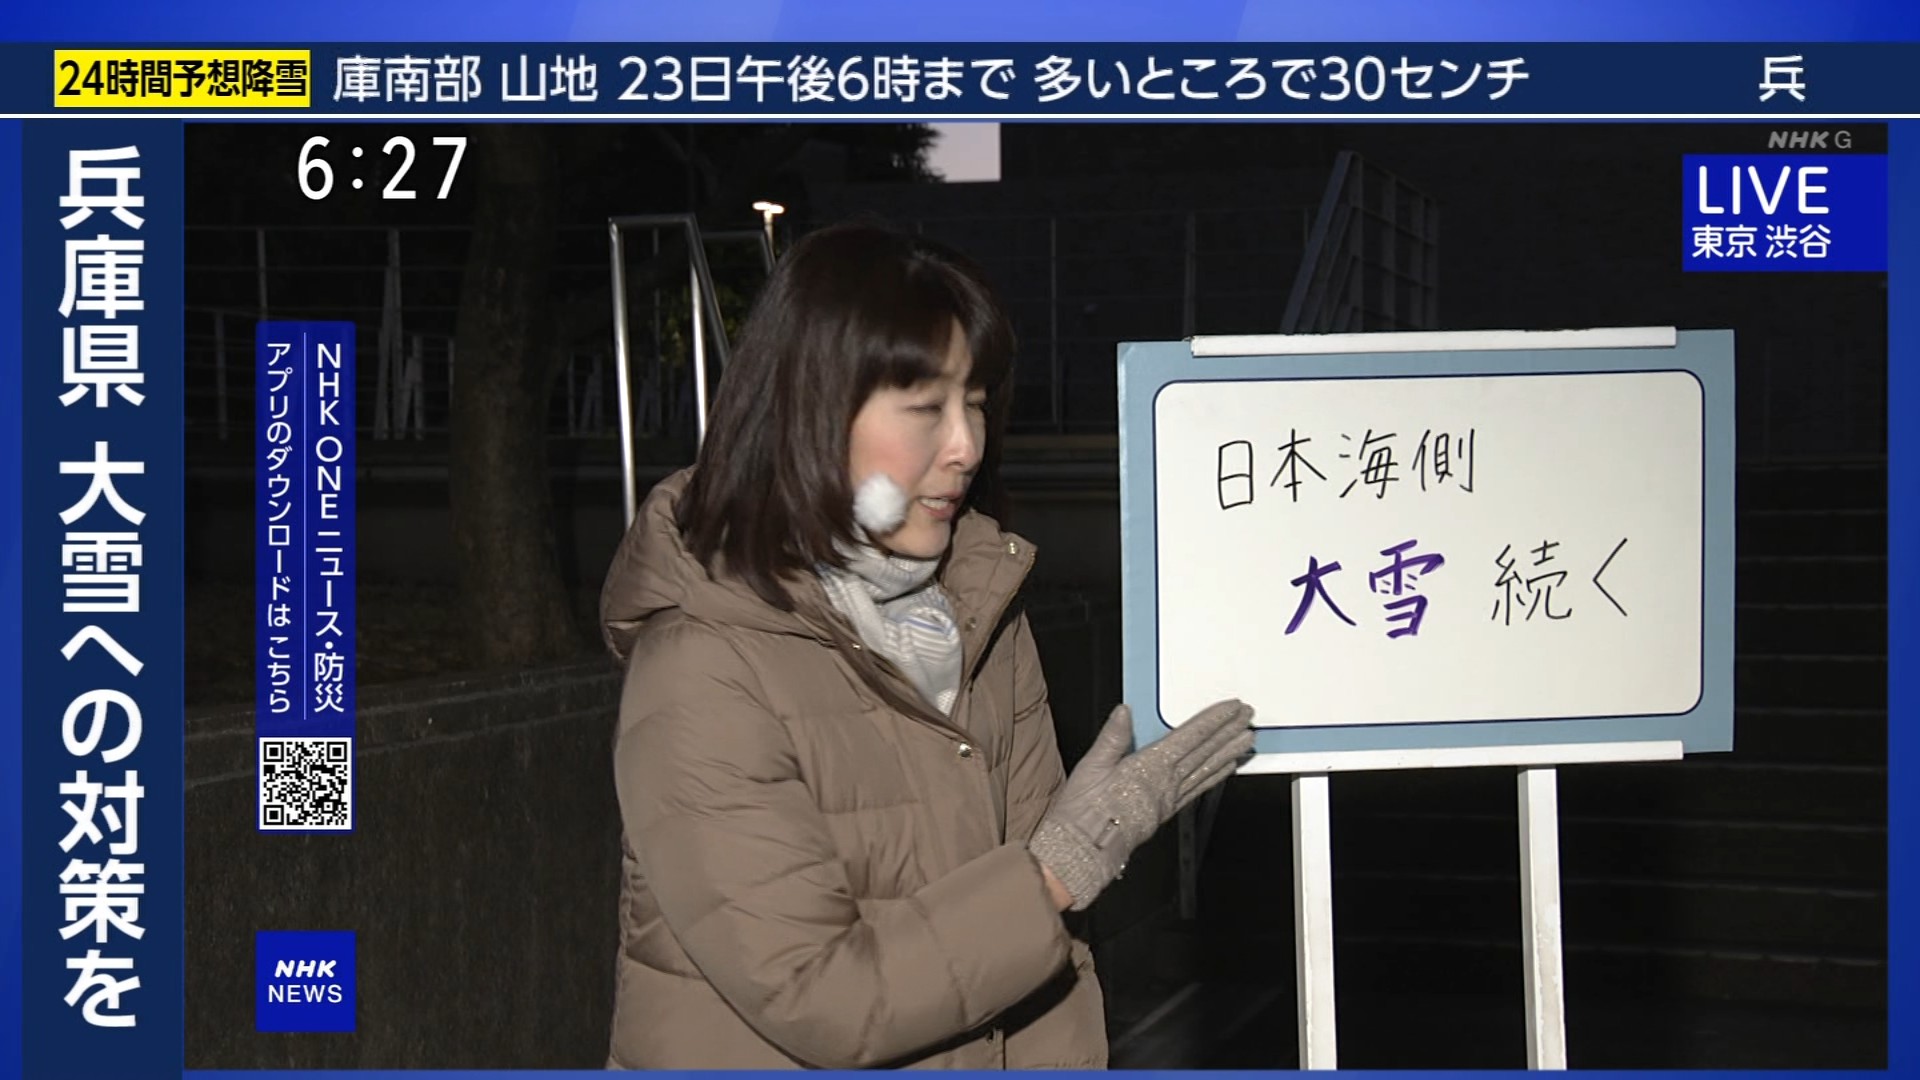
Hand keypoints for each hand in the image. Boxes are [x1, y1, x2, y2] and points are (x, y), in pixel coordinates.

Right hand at [1028, 700, 1255, 910]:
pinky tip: (1225, 769)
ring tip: (1246, 740)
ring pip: (1206, 771)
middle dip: (1227, 732)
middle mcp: (1165, 784)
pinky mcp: (1165, 811)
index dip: (1213, 720)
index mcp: (1149, 768)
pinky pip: (1197, 789)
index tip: (1231, 708)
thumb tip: (1124, 713)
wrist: (1084, 849)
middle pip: (1203, 752)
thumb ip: (1112, 737)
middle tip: (1248, 717)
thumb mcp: (1091, 766)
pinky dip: (1214, 777)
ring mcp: (1168, 799)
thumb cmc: (1084, 812)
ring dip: (1228, 753)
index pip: (1189, 737)